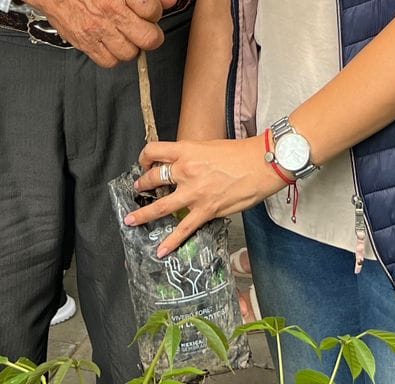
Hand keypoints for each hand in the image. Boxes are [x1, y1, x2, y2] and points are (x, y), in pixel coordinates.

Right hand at [15, 0, 175, 67]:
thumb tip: (171, 0)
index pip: (154, 10)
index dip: (156, 12)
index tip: (149, 10)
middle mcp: (111, 9)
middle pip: (148, 38)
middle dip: (151, 36)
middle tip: (144, 29)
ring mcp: (97, 28)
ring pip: (130, 53)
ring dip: (132, 47)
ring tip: (125, 35)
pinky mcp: (84, 42)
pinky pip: (109, 62)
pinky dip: (114, 56)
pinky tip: (111, 43)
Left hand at [126, 137, 284, 257]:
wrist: (262, 164)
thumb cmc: (241, 153)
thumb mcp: (209, 146)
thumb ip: (192, 156)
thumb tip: (182, 166)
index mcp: (187, 150)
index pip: (154, 150)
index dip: (144, 157)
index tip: (144, 163)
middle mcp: (186, 170)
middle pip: (153, 178)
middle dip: (142, 185)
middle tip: (138, 190)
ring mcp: (195, 192)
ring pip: (161, 206)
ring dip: (144, 214)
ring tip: (132, 220)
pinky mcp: (206, 210)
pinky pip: (184, 228)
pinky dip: (171, 241)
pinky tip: (161, 249)